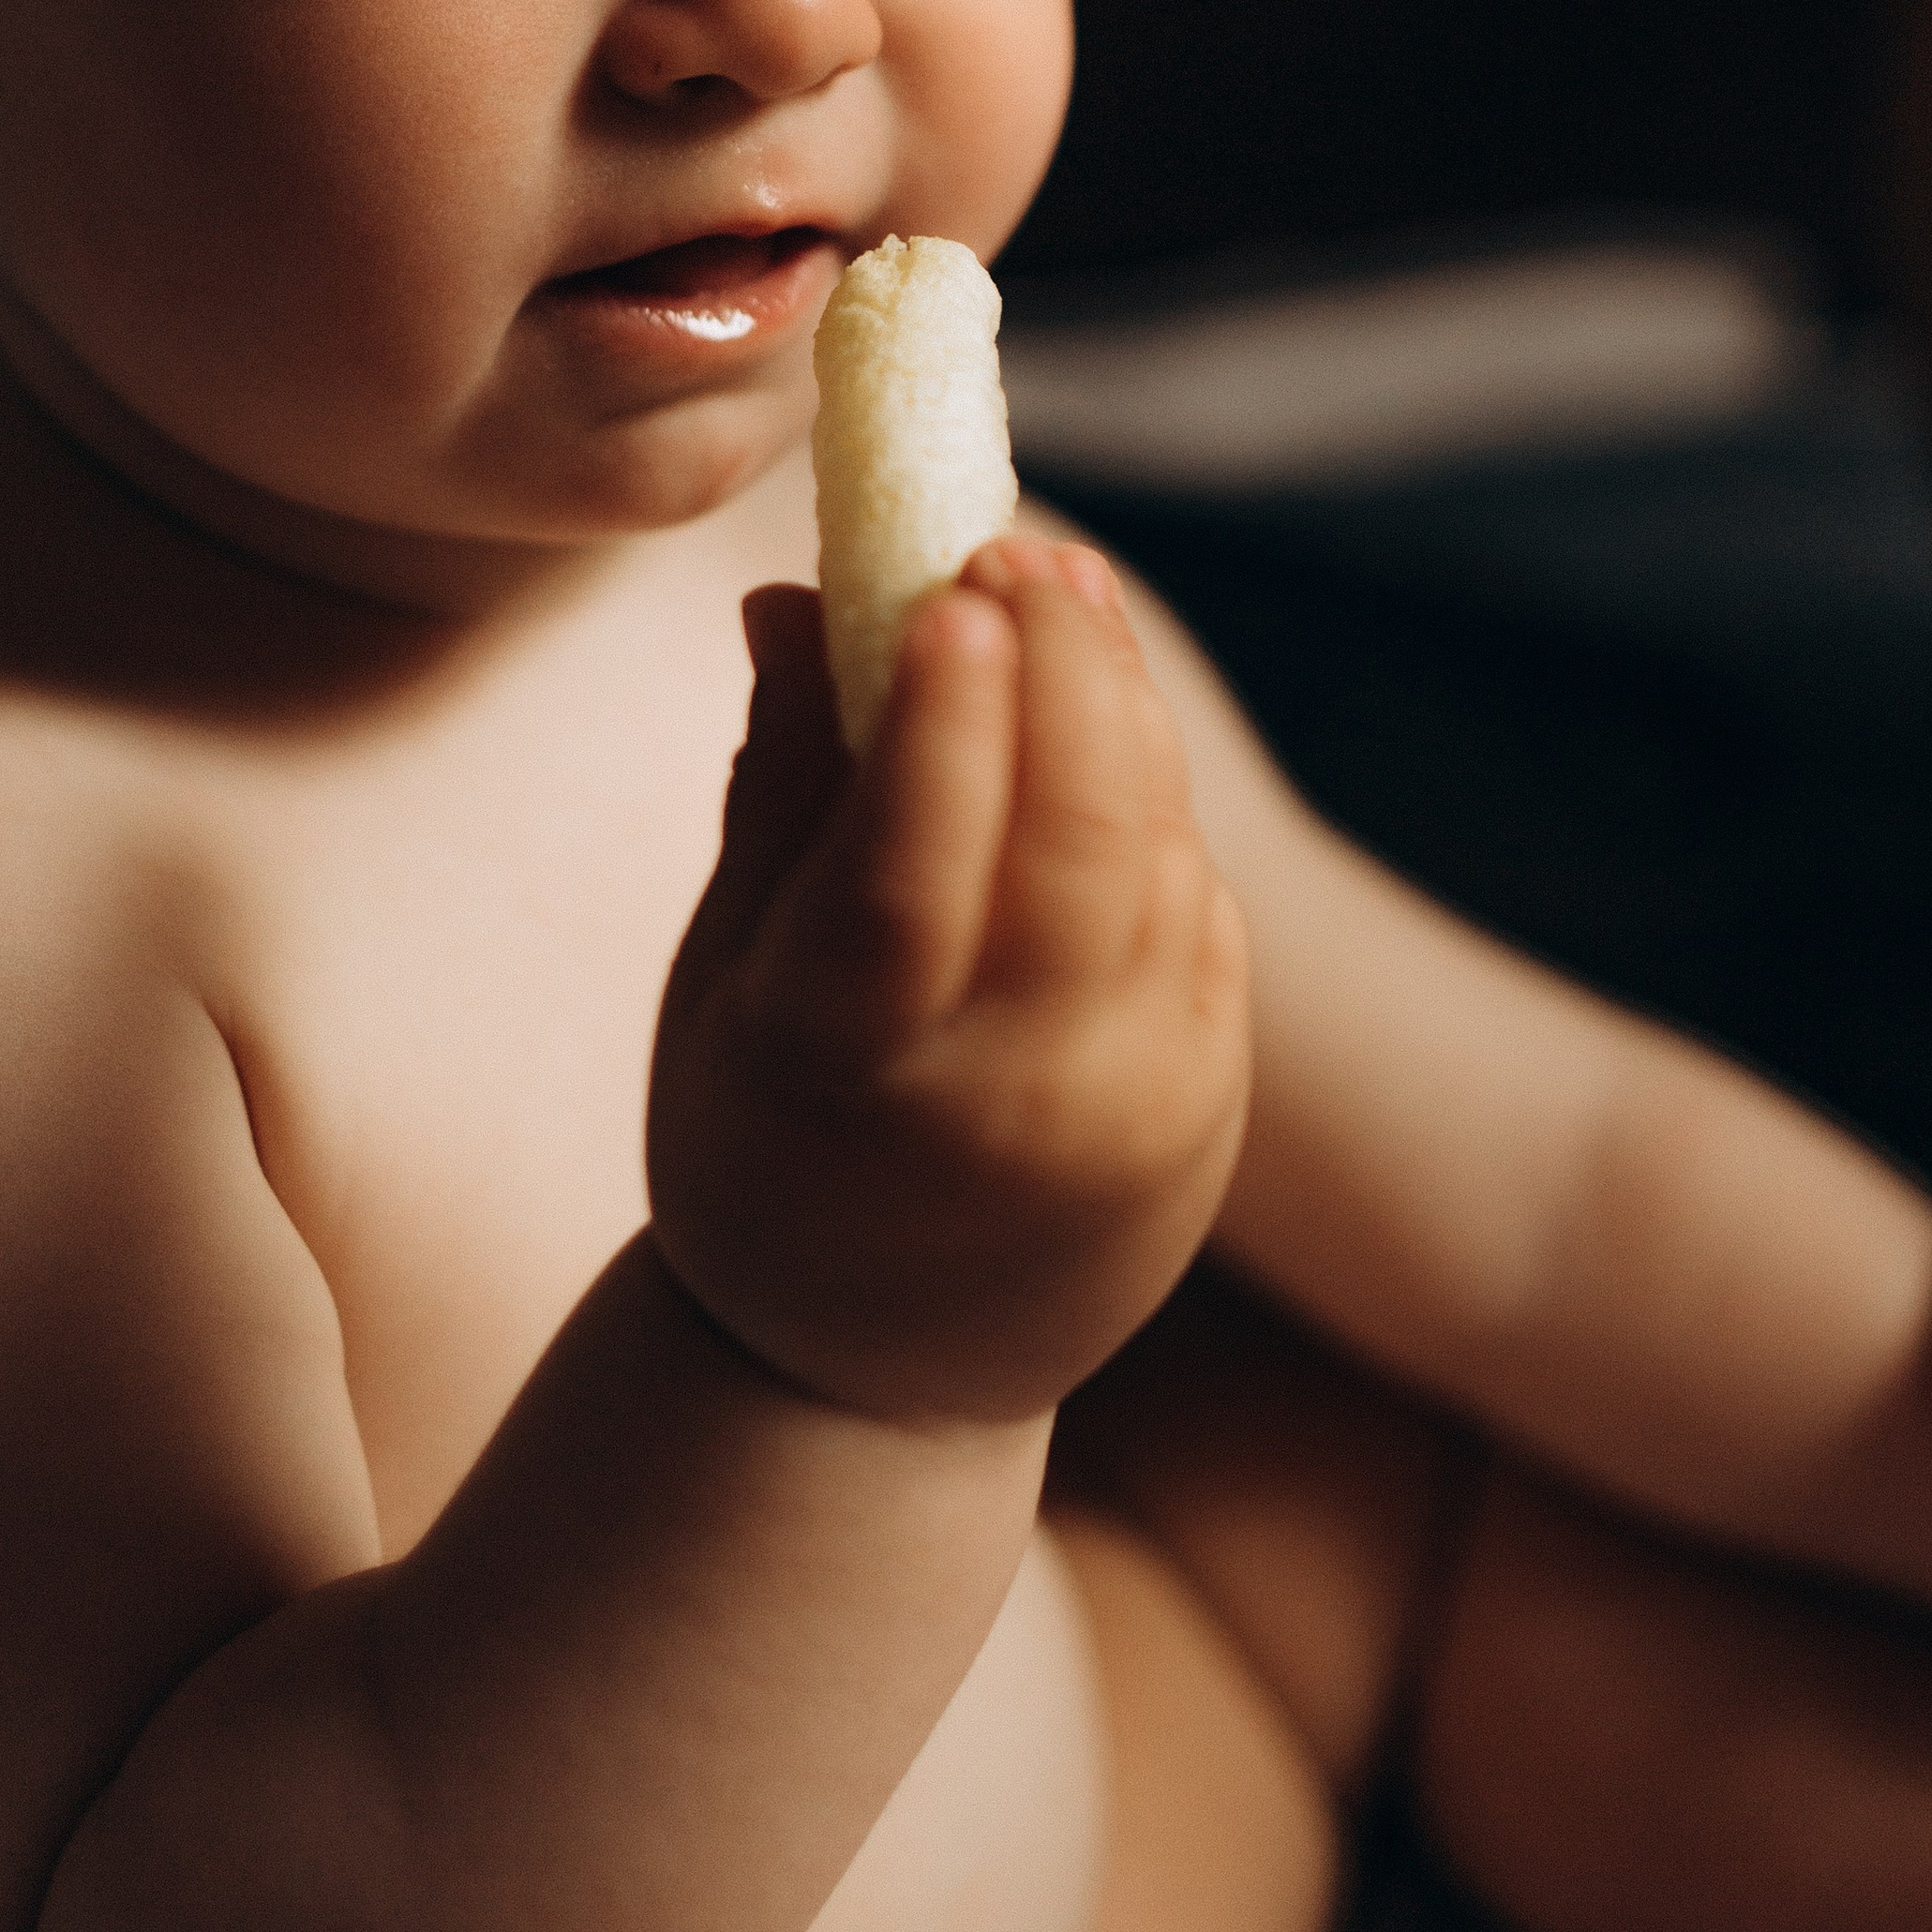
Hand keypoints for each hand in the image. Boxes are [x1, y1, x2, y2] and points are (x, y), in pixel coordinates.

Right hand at [647, 537, 1249, 1428]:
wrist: (878, 1375)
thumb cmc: (763, 1141)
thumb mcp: (723, 977)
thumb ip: (781, 788)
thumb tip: (799, 597)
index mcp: (844, 1074)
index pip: (910, 878)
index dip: (941, 726)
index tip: (949, 586)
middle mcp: (1007, 1101)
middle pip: (1074, 845)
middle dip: (1062, 670)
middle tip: (1016, 556)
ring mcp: (1131, 1108)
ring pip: (1154, 856)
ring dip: (1116, 709)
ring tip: (1060, 601)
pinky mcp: (1209, 1101)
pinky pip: (1195, 904)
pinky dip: (1148, 797)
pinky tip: (1098, 724)